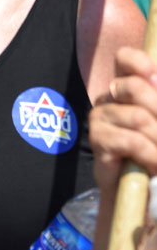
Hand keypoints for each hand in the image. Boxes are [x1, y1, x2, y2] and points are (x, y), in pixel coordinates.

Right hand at [90, 47, 156, 194]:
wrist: (141, 190)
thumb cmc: (155, 151)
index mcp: (127, 86)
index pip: (124, 59)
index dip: (139, 62)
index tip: (155, 77)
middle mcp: (111, 97)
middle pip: (134, 87)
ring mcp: (101, 117)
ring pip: (138, 117)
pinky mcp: (98, 140)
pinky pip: (131, 140)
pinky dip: (151, 154)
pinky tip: (154, 165)